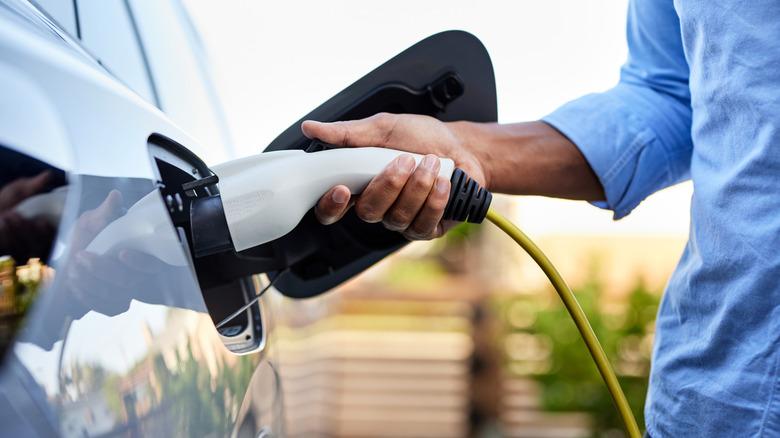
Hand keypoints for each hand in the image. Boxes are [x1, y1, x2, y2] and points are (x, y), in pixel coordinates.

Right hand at [302, 113, 487, 239]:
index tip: (340, 189)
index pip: (331, 208)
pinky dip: (435, 200)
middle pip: (367, 212)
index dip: (331, 205)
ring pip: (397, 217)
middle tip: (406, 160)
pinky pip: (423, 224)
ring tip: (432, 163)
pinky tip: (443, 183)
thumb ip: (347, 133)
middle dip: (388, 185)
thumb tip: (310, 128)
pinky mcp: (426, 228)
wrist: (462, 147)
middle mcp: (378, 207)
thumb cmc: (421, 138)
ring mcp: (401, 220)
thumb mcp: (383, 128)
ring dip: (417, 187)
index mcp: (359, 185)